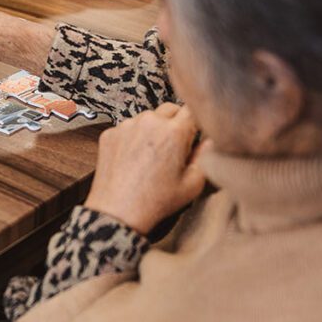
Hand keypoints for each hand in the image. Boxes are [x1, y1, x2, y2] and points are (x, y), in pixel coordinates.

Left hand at [84, 104, 204, 234]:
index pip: (192, 109)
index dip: (195, 121)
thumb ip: (205, 156)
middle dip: (175, 123)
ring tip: (151, 156)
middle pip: (170, 109)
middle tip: (173, 147)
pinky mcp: (110, 133)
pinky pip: (127, 128)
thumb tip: (211, 141)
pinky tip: (134, 159)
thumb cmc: (155, 202)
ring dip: (152, 129)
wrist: (117, 213)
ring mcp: (127, 126)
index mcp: (173, 132)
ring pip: (147, 118)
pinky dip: (132, 137)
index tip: (194, 134)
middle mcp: (149, 123)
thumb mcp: (192, 185)